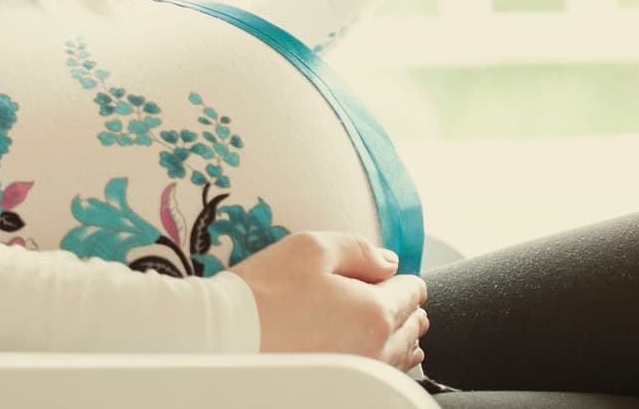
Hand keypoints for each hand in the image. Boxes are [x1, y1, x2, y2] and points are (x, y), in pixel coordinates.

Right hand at [226, 231, 429, 371]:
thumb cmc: (264, 293)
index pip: (414, 291)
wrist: (225, 338)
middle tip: (379, 296)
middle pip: (413, 326)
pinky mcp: (345, 390)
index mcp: (375, 313)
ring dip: (394, 336)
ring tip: (373, 324)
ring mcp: (361, 376)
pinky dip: (380, 361)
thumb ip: (360, 250)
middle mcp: (376, 352)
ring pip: (402, 356)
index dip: (398, 278)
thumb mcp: (312, 248)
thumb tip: (388, 262)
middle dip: (401, 307)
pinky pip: (382, 376)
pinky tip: (365, 351)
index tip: (382, 277)